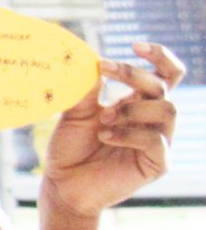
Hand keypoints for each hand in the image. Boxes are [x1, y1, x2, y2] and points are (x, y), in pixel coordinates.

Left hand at [41, 42, 183, 216]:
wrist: (62, 183)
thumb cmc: (70, 147)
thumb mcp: (76, 111)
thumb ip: (87, 87)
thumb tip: (91, 58)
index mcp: (139, 102)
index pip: (167, 73)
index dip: (159, 56)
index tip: (134, 45)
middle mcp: (153, 119)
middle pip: (164, 86)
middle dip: (134, 75)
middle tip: (105, 73)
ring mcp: (158, 142)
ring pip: (167, 110)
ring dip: (133, 107)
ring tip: (104, 118)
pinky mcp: (157, 164)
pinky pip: (157, 141)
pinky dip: (129, 133)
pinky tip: (105, 135)